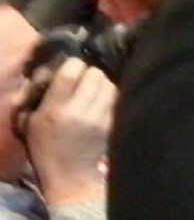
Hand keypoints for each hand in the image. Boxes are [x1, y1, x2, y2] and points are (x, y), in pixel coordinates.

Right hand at [19, 58, 115, 204]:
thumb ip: (41, 95)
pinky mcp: (112, 123)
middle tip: (84, 82)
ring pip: (109, 84)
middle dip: (90, 74)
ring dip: (102, 84)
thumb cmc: (46, 147)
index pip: (72, 71)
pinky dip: (110, 96)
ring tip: (94, 91)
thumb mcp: (32, 122)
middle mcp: (78, 111)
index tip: (71, 70)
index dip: (74, 65)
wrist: (70, 173)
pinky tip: (103, 101)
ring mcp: (98, 117)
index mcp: (55, 109)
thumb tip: (53, 71)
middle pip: (95, 74)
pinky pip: (116, 98)